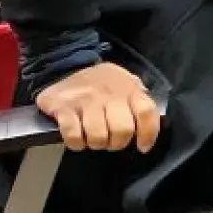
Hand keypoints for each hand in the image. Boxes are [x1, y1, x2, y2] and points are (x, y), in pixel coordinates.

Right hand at [35, 62, 161, 153]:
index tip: (142, 147)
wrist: (67, 66)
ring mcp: (85, 99)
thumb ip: (139, 101)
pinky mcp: (63, 106)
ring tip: (93, 138)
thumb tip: (149, 127)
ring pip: (98, 137)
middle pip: (123, 130)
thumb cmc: (103, 83)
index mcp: (129, 88)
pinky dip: (76, 143)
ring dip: (96, 144)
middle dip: (117, 143)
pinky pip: (74, 136)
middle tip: (111, 142)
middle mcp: (109, 93)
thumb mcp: (126, 84)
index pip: (146, 112)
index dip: (148, 134)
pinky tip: (77, 137)